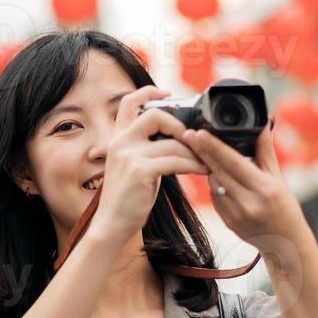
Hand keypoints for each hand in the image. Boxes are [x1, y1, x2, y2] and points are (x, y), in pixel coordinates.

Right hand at [87, 86, 210, 246]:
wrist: (111, 225)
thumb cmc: (126, 200)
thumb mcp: (133, 167)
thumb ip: (147, 149)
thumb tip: (176, 139)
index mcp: (117, 139)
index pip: (128, 103)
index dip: (148, 92)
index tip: (168, 93)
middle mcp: (121, 143)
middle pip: (154, 114)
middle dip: (178, 125)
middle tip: (192, 139)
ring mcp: (129, 155)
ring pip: (173, 143)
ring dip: (194, 153)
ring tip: (206, 161)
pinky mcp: (141, 171)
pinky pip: (176, 161)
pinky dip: (193, 165)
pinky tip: (202, 170)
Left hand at [181, 121, 305, 250]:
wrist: (284, 244)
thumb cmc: (285, 208)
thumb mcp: (279, 178)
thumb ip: (266, 151)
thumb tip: (263, 124)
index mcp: (264, 189)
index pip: (233, 163)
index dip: (214, 147)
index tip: (199, 133)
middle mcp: (248, 202)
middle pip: (218, 171)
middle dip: (202, 151)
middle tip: (188, 135)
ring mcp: (235, 214)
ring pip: (213, 183)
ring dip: (211, 168)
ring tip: (211, 157)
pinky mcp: (227, 221)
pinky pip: (215, 196)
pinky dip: (216, 185)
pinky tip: (224, 181)